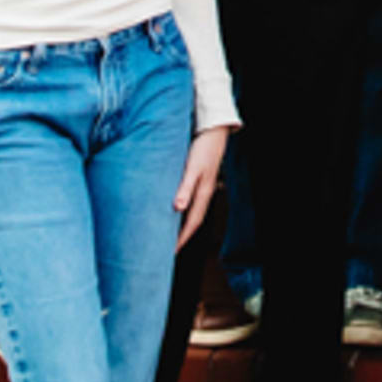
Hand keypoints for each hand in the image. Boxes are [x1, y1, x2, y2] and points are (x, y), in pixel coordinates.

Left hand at [175, 125, 233, 242]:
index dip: (182, 238)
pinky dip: (181, 208)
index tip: (171, 251)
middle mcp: (204, 192)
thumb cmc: (202, 148)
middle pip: (192, 220)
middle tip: (167, 247)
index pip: (192, 223)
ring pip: (191, 210)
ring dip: (180, 222)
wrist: (213, 130)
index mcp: (203, 193)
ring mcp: (202, 186)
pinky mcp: (198, 178)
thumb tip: (177, 208)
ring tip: (167, 231)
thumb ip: (185, 188)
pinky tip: (172, 207)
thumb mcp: (193, 169)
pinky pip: (189, 199)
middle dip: (181, 235)